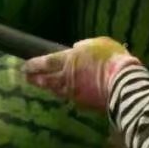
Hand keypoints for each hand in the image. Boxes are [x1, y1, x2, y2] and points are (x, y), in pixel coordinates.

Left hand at [24, 37, 142, 110]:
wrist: (123, 83)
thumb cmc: (112, 58)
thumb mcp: (99, 43)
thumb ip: (85, 45)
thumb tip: (76, 46)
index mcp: (70, 60)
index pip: (46, 62)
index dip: (34, 65)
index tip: (24, 66)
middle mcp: (68, 77)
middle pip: (47, 79)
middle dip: (35, 78)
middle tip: (26, 78)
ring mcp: (75, 92)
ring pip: (57, 90)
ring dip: (48, 88)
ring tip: (41, 86)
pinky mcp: (84, 104)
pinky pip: (71, 98)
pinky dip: (65, 95)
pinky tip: (64, 95)